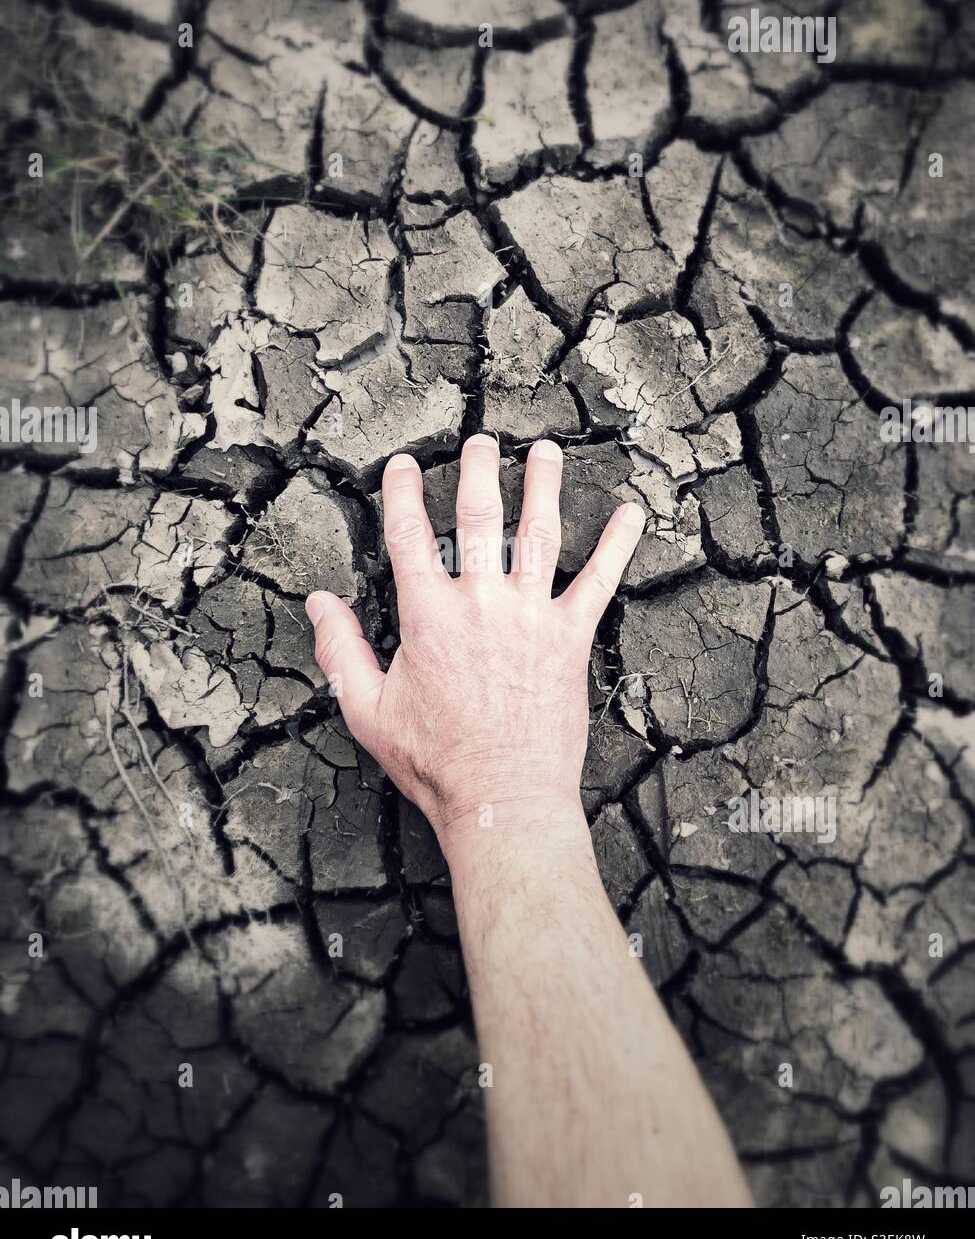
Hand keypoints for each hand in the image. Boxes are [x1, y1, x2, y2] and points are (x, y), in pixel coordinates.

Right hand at [305, 434, 644, 847]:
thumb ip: (340, 650)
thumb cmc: (434, 761)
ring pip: (538, 533)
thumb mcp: (367, 710)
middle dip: (478, 470)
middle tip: (482, 442)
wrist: (502, 796)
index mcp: (428, 616)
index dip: (401, 493)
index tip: (402, 465)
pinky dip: (617, 545)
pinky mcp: (571, 638)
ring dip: (543, 485)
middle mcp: (481, 603)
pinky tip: (630, 514)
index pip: (408, 536)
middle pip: (479, 516)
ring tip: (546, 451)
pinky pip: (599, 581)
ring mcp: (531, 616)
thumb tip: (319, 603)